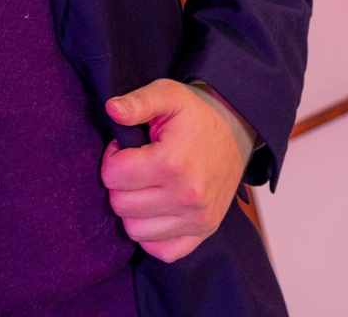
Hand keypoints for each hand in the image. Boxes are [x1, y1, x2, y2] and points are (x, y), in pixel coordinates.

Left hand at [101, 79, 253, 262]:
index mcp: (173, 162)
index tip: (124, 149)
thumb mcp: (167, 94)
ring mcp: (197, 219)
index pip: (114, 176)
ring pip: (135, 231)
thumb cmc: (196, 114)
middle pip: (121, 205)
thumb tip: (112, 110)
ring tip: (145, 185)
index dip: (112, 158)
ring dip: (132, 209)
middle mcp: (187, 196)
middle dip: (119, 184)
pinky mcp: (203, 232)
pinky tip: (154, 210)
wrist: (235, 131)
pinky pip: (163, 251)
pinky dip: (151, 235)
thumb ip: (137, 102)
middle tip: (134, 166)